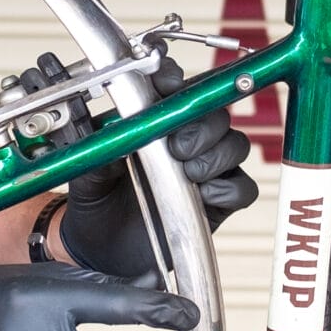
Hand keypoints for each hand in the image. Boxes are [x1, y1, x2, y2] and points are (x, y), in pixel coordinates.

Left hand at [19, 54, 256, 281]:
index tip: (165, 85)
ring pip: (236, 144)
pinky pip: (243, 188)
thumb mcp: (87, 177)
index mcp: (154, 123)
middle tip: (177, 147)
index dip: (175, 79)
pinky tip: (203, 196)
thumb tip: (119, 137)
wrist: (101, 251)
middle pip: (215, 112)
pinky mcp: (218, 203)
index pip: (175, 85)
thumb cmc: (96, 205)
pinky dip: (228, 189)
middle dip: (200, 125)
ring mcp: (205, 171)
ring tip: (188, 172)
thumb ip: (101, 154)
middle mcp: (185, 140)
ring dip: (215, 154)